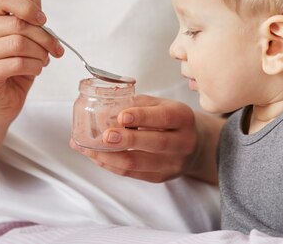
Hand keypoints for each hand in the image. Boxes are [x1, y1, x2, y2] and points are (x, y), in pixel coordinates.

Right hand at [0, 0, 63, 123]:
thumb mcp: (25, 32)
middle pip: (16, 23)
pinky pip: (17, 64)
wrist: (3, 96)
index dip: (28, 6)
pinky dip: (35, 66)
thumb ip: (26, 10)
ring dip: (40, 53)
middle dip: (44, 36)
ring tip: (43, 59)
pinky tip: (36, 69)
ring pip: (19, 44)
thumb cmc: (14, 60)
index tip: (43, 20)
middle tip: (54, 48)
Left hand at [70, 94, 201, 182]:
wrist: (194, 144)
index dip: (143, 117)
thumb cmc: (171, 120)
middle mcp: (183, 142)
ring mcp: (173, 163)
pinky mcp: (160, 177)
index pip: (165, 118)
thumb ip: (137, 104)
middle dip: (127, 140)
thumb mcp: (161, 105)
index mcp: (183, 118)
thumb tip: (105, 110)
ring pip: (138, 163)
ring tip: (88, 148)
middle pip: (155, 143)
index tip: (122, 116)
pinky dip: (110, 164)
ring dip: (109, 156)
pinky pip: (131, 173)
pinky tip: (96, 156)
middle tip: (105, 136)